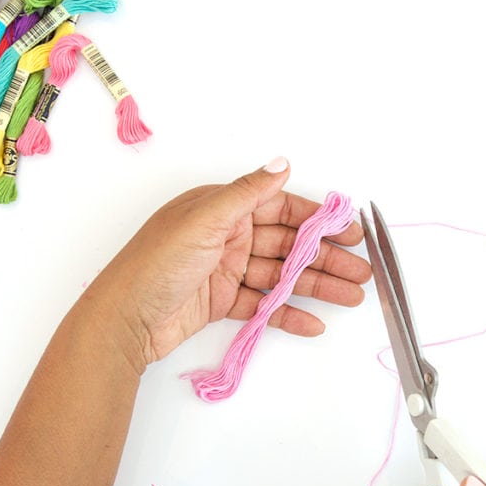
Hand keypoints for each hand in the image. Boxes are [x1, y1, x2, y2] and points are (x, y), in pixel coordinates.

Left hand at [83, 158, 371, 372]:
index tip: (349, 231)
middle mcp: (227, 235)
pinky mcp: (222, 301)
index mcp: (222, 209)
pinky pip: (264, 305)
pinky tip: (313, 322)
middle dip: (325, 257)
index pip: (280, 208)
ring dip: (316, 286)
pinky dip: (288, 313)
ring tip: (351, 297)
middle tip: (361, 271)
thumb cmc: (157, 264)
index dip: (317, 219)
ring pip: (282, 275)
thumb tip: (281, 163)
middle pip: (287, 244)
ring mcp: (226, 270)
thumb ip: (248, 194)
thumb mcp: (204, 220)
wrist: (124, 319)